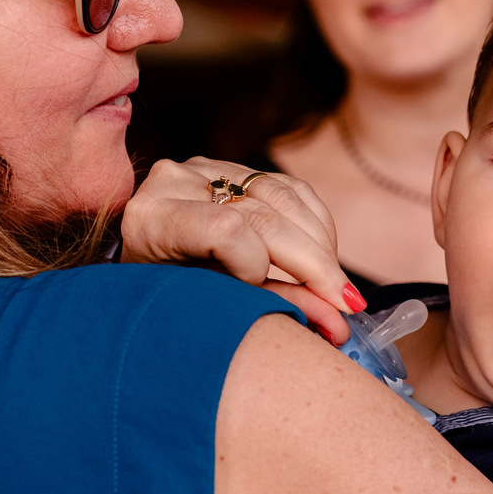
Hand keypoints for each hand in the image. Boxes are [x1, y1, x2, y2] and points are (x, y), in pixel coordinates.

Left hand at [120, 156, 362, 342]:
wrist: (146, 274)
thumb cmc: (169, 302)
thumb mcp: (209, 308)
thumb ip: (271, 306)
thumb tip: (338, 325)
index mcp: (153, 217)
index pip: (226, 228)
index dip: (257, 264)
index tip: (269, 297)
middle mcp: (176, 181)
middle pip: (265, 213)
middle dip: (314, 263)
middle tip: (346, 304)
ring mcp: (206, 168)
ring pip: (286, 195)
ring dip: (322, 244)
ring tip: (336, 287)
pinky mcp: (235, 167)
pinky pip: (292, 187)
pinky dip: (318, 223)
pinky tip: (326, 256)